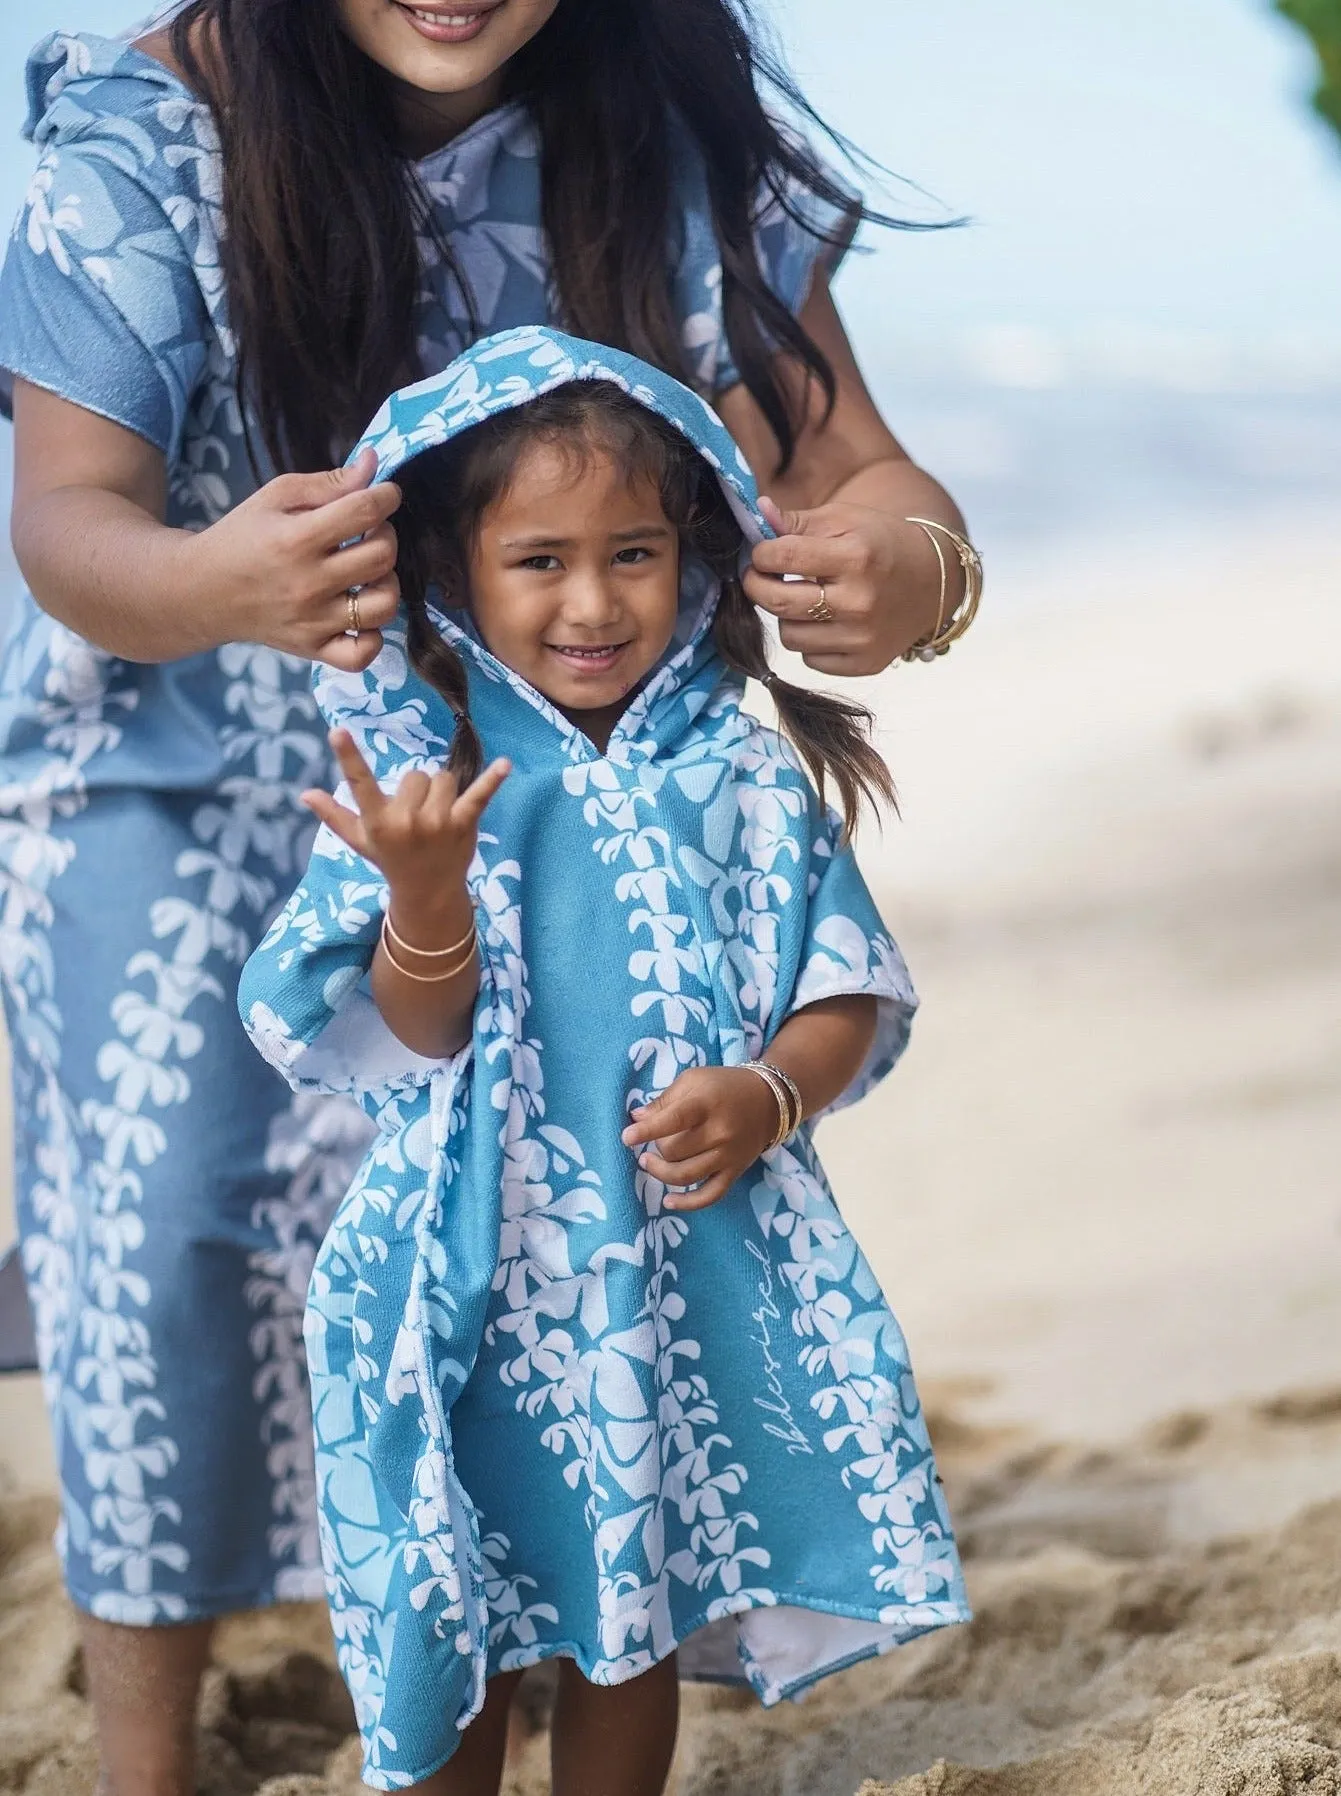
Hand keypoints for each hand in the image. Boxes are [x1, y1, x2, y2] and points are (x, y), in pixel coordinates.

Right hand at [186, 449, 401, 670]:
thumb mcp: (275, 497)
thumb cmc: (242, 537)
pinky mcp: (312, 650)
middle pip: (382, 557)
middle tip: (371, 531)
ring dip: (387, 584)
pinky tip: (362, 615)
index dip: (386, 496)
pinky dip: (373, 636)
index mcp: (296, 538)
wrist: (202, 591)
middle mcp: (308, 583)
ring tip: (370, 573)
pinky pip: (363, 654)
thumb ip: (327, 483)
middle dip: (387, 535)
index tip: (387, 494)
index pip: (364, 512)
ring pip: (383, 606)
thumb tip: (372, 464)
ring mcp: (312, 621)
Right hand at [303, 729, 510, 933]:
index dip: (348, 756)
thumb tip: (306, 794)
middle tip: (414, 816)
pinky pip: (479, 795)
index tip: (337, 730)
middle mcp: (407, 821)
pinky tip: (506, 764)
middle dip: (415, 789)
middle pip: (414, 775)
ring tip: (437, 816)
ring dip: (441, 791)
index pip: (359, 783)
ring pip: (442, 778)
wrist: (427, 892)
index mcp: (378, 822)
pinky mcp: (464, 823)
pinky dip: (493, 780)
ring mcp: (438, 822)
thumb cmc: (390, 860)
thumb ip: (334, 815)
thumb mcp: (360, 841)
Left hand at [621, 1066, 782, 1211]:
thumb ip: (665, 1100)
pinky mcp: (735, 1172)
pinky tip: (668, 1202)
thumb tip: (636, 1119)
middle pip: (674, 1151)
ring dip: (660, 1172)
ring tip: (647, 1162)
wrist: (769, 1101)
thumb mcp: (694, 1080)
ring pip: (685, 1175)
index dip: (646, 1131)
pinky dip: (688, 1203)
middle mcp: (719, 1132)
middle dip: (656, 1147)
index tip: (626, 1137)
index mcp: (706, 1103)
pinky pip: (710, 1196)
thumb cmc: (723, 1086)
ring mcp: (728, 1155)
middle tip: (654, 1139)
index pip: (672, 1120)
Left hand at [743, 494, 946, 676]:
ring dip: (787, 617)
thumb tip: (757, 513)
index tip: (761, 553)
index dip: (761, 554)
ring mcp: (863, 638)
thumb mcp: (845, 519)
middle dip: (757, 587)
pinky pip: (811, 659)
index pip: (783, 557)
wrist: (931, 580)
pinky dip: (810, 641)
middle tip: (759, 576)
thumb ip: (797, 521)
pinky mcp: (866, 664)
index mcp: (855, 557)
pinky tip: (825, 622)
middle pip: (778, 603)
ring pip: (790, 637)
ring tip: (802, 598)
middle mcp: (860, 602)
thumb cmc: (880, 544)